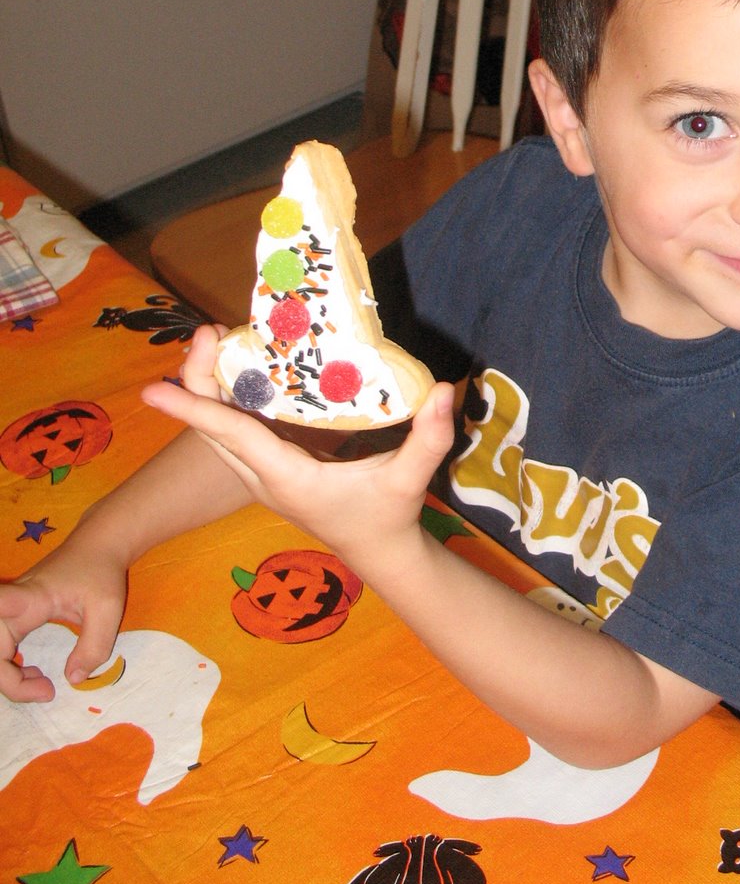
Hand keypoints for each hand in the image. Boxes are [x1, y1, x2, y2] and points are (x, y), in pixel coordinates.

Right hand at [0, 539, 127, 702]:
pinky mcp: (13, 617)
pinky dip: (10, 668)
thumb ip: (94, 646)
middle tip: (46, 691)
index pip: (1, 605)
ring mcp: (10, 610)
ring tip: (43, 685)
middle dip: (9, 680)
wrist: (99, 545)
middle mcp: (12, 604)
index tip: (6, 650)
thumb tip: (73, 679)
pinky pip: (0, 649)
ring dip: (9, 677)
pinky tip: (34, 673)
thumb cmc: (102, 573)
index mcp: (32, 597)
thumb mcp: (108, 609)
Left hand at [142, 343, 457, 570]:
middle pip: (209, 429)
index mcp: (286, 476)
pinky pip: (232, 431)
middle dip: (196, 381)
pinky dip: (224, 398)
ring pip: (215, 431)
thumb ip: (429, 437)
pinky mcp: (267, 470)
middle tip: (208, 331)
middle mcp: (262, 476)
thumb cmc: (390, 516)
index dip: (192, 408)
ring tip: (216, 338)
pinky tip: (239, 365)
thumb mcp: (411, 478)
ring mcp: (260, 475)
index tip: (152, 389)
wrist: (379, 552)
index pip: (230, 435)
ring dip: (206, 388)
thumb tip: (444, 389)